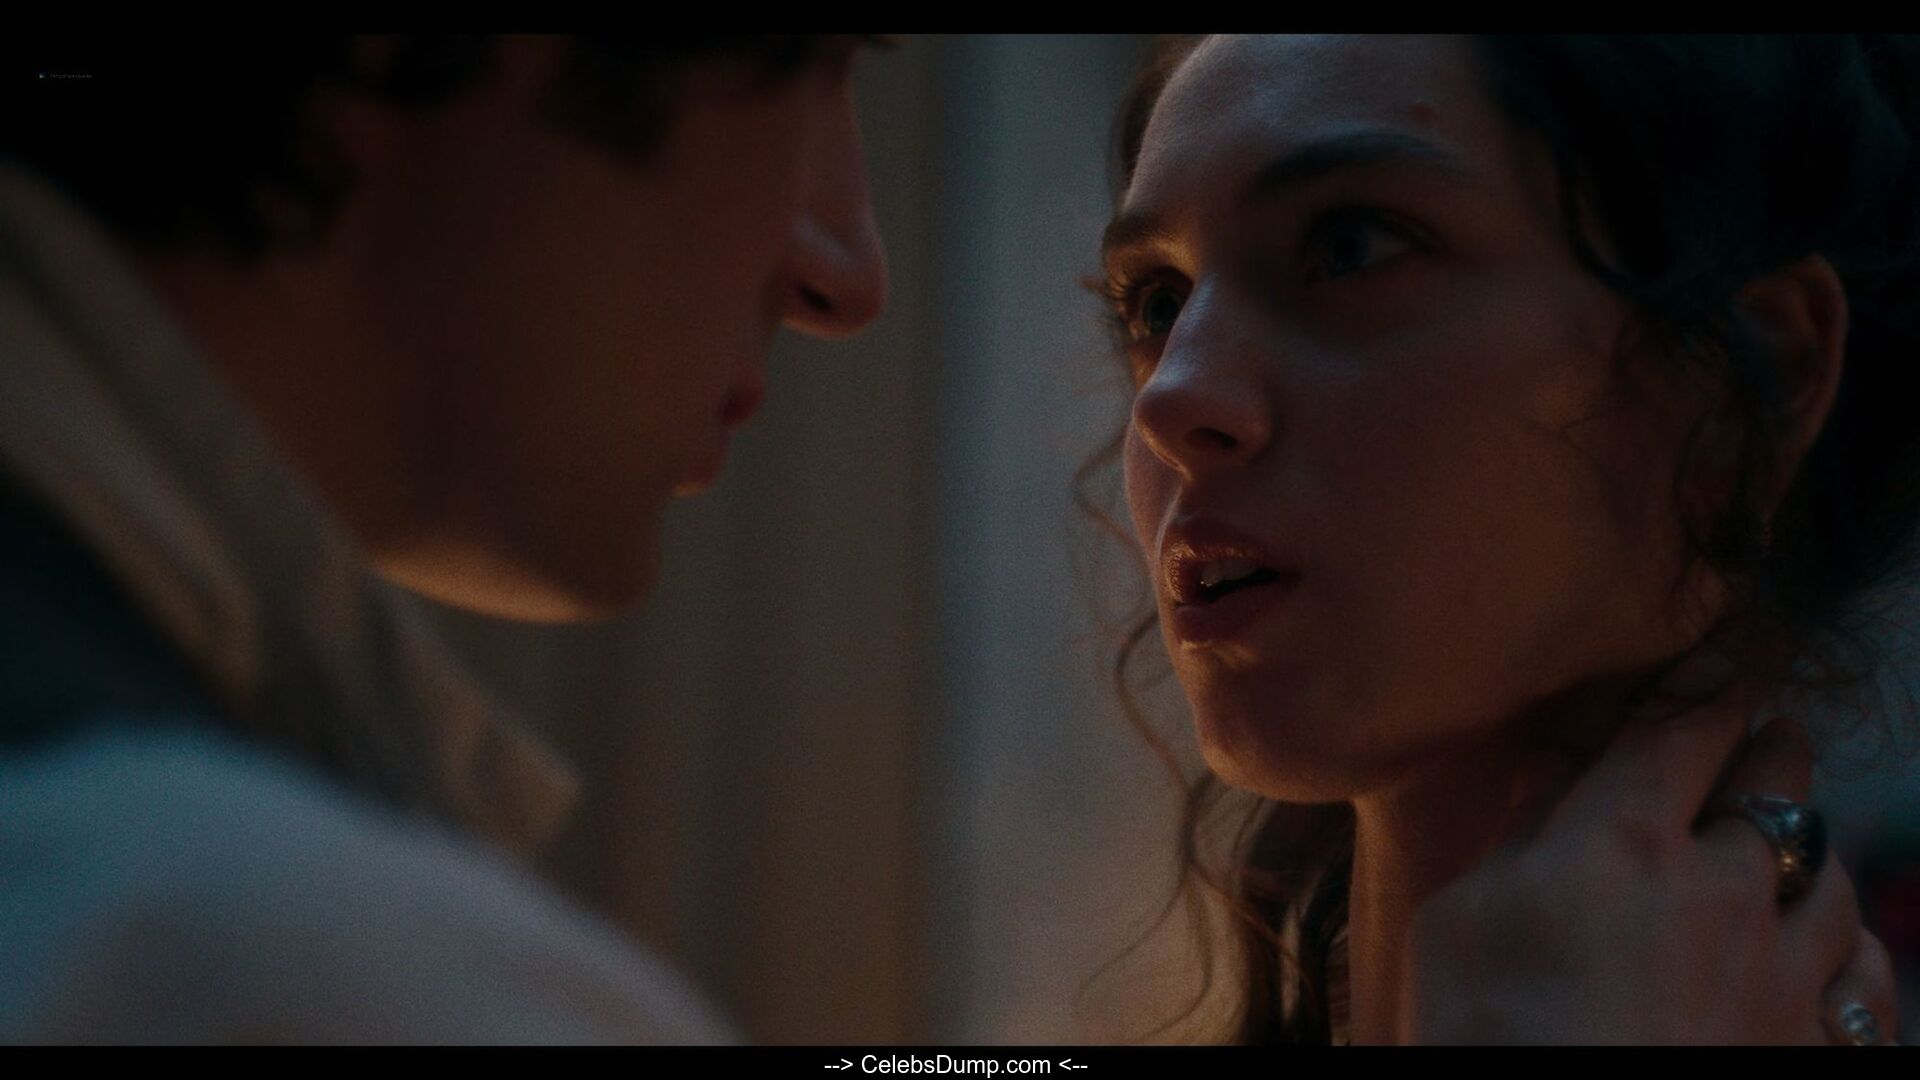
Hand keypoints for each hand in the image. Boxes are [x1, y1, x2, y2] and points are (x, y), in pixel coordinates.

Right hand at [1406, 700, 1899, 1043]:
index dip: (1705, 678)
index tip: (1716, 651)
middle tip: (1759, 737)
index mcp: (1624, 842)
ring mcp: (1786, 974)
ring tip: (1788, 851)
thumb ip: (1515, 841)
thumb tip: (1553, 776)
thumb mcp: (1458, 927)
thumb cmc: (1483, 1040)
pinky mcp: (1815, 1047)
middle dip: (1768, 748)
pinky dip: (1848, 950)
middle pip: (1780, 784)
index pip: (1685, 724)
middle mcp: (1726, 891)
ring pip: (1833, 877)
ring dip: (1808, 852)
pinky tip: (1830, 952)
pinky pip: (1866, 978)